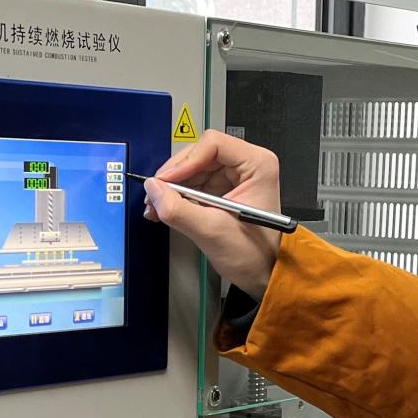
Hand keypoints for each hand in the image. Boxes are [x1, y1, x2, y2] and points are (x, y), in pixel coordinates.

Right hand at [143, 132, 283, 300]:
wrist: (262, 273)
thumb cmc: (255, 254)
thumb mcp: (213, 232)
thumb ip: (180, 210)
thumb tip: (154, 190)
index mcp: (257, 165)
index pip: (213, 144)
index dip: (185, 161)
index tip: (167, 180)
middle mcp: (246, 164)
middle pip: (198, 154)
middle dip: (174, 176)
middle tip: (157, 194)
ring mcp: (233, 176)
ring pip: (192, 168)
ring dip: (171, 186)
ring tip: (158, 204)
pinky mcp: (222, 189)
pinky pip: (193, 182)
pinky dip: (177, 194)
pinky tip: (166, 207)